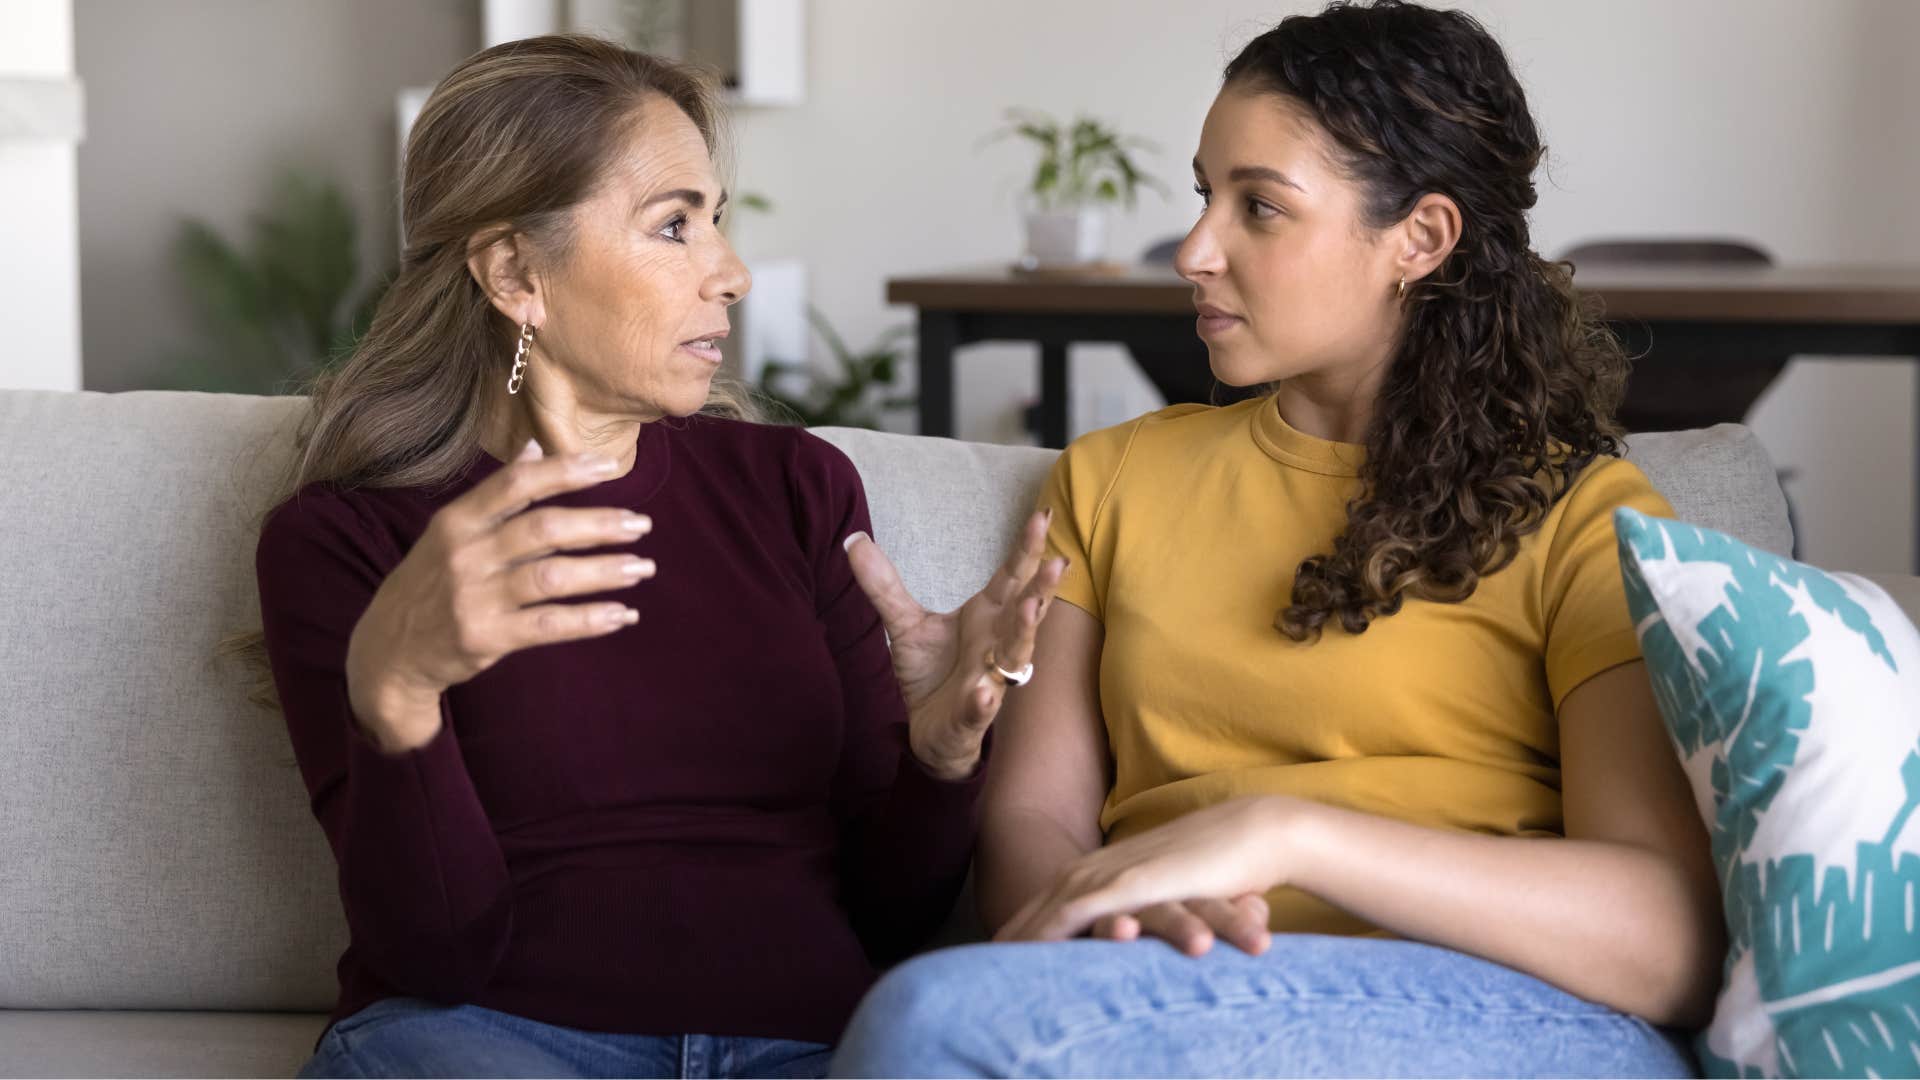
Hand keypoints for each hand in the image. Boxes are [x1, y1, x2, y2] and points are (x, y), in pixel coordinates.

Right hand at [344, 439, 656, 751]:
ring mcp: (474, 598)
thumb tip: (535, 447)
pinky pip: (549, 626)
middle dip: (599, 524)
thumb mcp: (450, 533)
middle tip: (641, 525)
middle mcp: (465, 555)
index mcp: (457, 521)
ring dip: (604, 571)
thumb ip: (496, 494)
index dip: (564, 472)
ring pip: (552, 577)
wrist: (387, 652)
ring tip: (641, 568)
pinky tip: (623, 615)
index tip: (609, 467)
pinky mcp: (485, 638)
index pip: (516, 484)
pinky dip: (590, 620)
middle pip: (543, 529)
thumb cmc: (430, 583)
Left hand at [844, 509, 1067, 779]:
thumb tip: (854, 540)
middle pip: (1025, 612)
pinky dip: (983, 701)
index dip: (1027, 549)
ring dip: (1024, 634)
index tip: (1043, 516)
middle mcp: (997, 644)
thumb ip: (884, 585)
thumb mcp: (904, 624)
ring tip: (1030, 610)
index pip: (1011, 578)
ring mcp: (990, 680)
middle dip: (1041, 588)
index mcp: (988, 617)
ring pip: (1014, 656)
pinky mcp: (972, 715)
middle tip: (1057, 562)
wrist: (928, 730)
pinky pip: (981, 708)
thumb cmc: (932, 672)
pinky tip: (985, 693)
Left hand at [995, 795, 1304, 949]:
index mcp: (1112, 866)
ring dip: (1022, 933)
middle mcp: (1106, 865)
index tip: (999, 951)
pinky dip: (1054, 928)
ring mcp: (1119, 871)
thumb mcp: (1178, 892)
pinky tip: (1034, 950)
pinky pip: (1085, 909)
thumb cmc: (1224, 867)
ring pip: (1054, 905)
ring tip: (993, 961)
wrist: (1259, 831)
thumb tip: (1142, 931)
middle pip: (1042, 901)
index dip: (1026, 924)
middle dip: (1012, 931)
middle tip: (979, 963)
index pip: (1055, 898)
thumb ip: (1154, 908)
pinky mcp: (1137, 882)